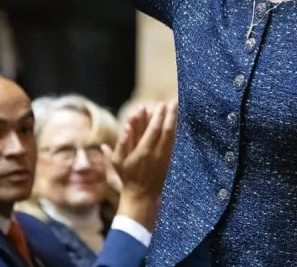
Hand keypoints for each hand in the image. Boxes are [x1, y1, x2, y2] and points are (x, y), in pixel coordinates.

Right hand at [104, 101, 176, 229]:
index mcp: (144, 151)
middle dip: (170, 115)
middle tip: (173, 101)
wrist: (141, 196)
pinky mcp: (169, 162)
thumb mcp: (118, 162)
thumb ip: (121, 142)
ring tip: (178, 109)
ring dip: (175, 121)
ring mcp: (165, 158)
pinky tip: (178, 124)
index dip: (158, 116)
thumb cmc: (127, 178)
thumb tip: (125, 126)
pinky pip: (174, 144)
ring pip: (173, 136)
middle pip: (167, 130)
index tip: (160, 105)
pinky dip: (177, 133)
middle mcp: (157, 154)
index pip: (154, 129)